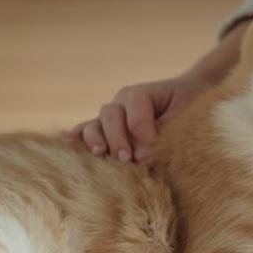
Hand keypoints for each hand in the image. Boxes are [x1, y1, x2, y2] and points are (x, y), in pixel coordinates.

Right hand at [68, 73, 211, 162]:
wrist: (186, 100)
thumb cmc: (186, 109)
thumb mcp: (182, 118)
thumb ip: (163, 134)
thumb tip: (140, 158)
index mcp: (140, 94)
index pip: (135, 110)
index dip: (143, 128)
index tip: (153, 141)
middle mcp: (121, 103)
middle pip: (110, 116)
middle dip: (117, 138)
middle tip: (127, 157)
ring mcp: (110, 117)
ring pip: (95, 124)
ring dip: (96, 140)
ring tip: (100, 153)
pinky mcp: (105, 131)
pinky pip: (86, 132)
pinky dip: (76, 137)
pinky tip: (66, 143)